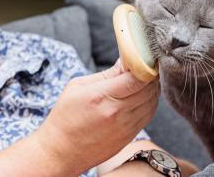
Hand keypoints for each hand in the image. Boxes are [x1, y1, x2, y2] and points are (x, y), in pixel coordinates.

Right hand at [36, 59, 159, 175]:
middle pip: (148, 89)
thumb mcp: (78, 87)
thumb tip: (127, 60)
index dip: (145, 67)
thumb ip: (107, 74)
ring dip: (152, 89)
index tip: (143, 60)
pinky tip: (142, 96)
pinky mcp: (129, 136)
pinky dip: (150, 102)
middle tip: (146, 68)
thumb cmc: (65, 116)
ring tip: (145, 81)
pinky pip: (149, 114)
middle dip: (150, 76)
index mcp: (101, 97)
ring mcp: (125, 127)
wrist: (61, 152)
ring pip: (152, 102)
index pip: (137, 79)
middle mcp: (116, 113)